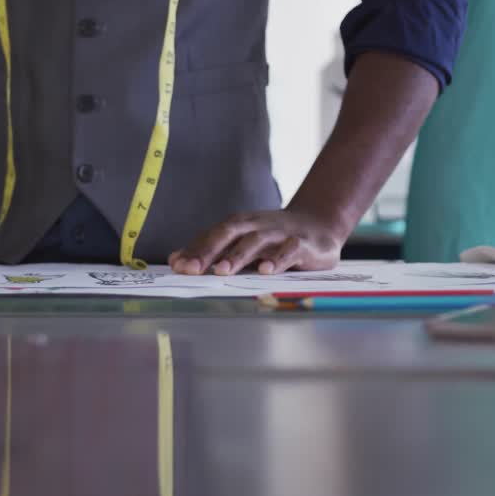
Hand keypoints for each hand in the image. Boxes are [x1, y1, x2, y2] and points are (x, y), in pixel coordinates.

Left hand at [169, 208, 345, 275]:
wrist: (319, 224)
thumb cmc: (273, 238)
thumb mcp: (241, 241)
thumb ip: (211, 251)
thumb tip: (175, 260)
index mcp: (239, 225)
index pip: (212, 236)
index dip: (194, 250)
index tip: (177, 267)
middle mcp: (256, 226)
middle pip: (229, 233)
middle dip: (209, 250)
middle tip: (192, 269)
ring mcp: (279, 233)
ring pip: (256, 241)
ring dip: (238, 255)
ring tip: (222, 271)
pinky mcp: (302, 243)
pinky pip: (289, 250)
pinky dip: (277, 259)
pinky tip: (266, 271)